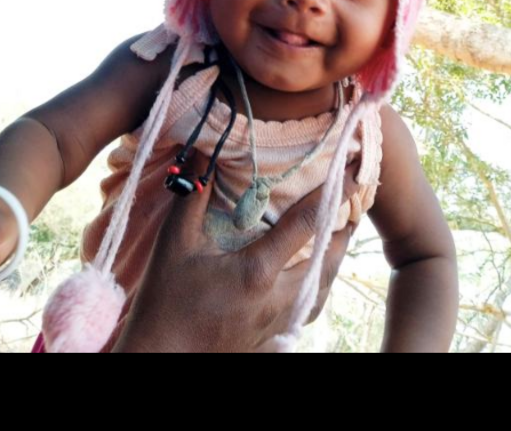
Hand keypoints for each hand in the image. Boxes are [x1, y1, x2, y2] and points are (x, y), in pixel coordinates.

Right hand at [113, 150, 360, 351]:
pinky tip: (310, 277)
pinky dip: (317, 286)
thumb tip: (202, 153)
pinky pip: (306, 309)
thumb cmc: (163, 302)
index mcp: (258, 270)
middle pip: (328, 259)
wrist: (157, 357)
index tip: (353, 170)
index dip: (335, 192)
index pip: (307, 223)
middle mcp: (277, 298)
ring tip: (339, 234)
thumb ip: (192, 196)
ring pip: (322, 288)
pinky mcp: (270, 339)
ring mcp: (276, 322)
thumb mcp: (174, 244)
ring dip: (334, 259)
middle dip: (344, 228)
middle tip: (353, 201)